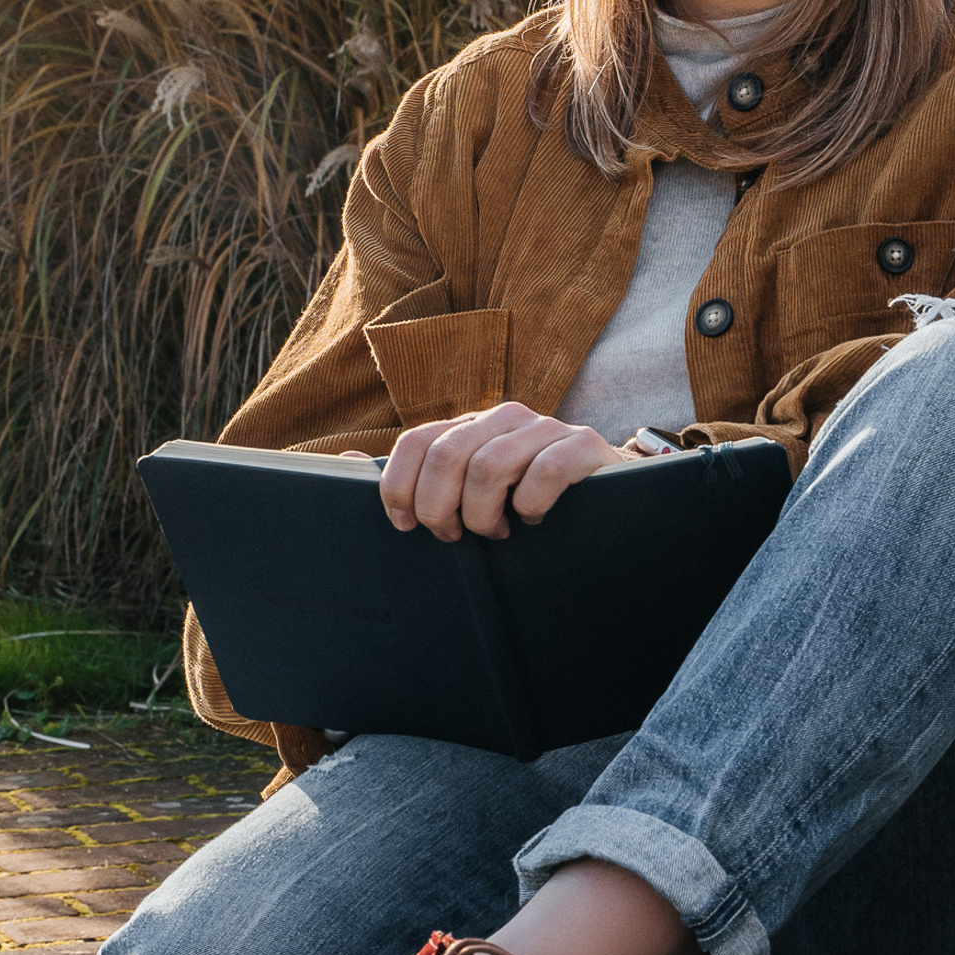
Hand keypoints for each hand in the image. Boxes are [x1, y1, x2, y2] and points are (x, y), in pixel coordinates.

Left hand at [382, 402, 629, 539]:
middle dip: (439, 507)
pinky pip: (544, 472)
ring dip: (483, 515)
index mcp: (472, 427)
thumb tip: (343, 459)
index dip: (399, 486)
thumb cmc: (530, 502)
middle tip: (454, 535)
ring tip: (496, 534)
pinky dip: (531, 506)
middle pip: (446, 456)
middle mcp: (504, 419)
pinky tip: (535, 520)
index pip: (417, 441)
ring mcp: (546, 428)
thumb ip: (417, 476)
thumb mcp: (471, 490)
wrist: (612, 500)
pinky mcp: (583, 445)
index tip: (404, 525)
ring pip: (489, 467)